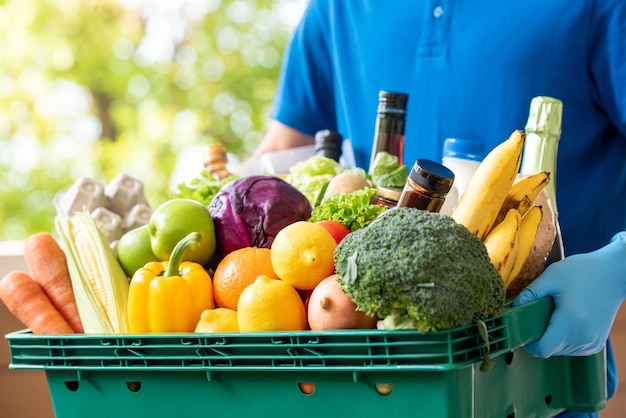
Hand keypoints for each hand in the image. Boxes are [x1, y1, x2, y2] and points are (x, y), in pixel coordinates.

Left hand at [512, 232, 625, 356]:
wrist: (613, 274)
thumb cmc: (582, 272)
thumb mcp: (552, 276)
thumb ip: (530, 293)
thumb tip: (512, 307)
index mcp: (570, 321)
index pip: (543, 349)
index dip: (528, 344)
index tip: (521, 331)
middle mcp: (583, 337)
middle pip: (550, 350)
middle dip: (538, 337)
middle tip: (535, 316)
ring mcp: (592, 342)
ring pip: (560, 351)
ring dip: (551, 338)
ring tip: (553, 315)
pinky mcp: (596, 343)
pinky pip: (572, 348)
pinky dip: (563, 339)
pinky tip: (564, 320)